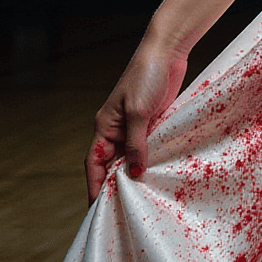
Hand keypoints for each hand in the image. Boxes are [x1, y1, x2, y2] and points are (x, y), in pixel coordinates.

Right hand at [85, 40, 188, 201]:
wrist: (167, 51)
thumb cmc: (146, 75)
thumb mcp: (139, 113)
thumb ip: (136, 144)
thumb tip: (135, 172)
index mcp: (105, 126)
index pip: (94, 163)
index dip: (94, 185)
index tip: (97, 207)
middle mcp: (117, 130)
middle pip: (112, 164)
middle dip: (116, 185)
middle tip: (122, 209)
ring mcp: (136, 127)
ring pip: (131, 158)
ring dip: (135, 175)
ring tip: (142, 198)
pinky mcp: (153, 123)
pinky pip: (148, 148)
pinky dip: (151, 161)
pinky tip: (158, 175)